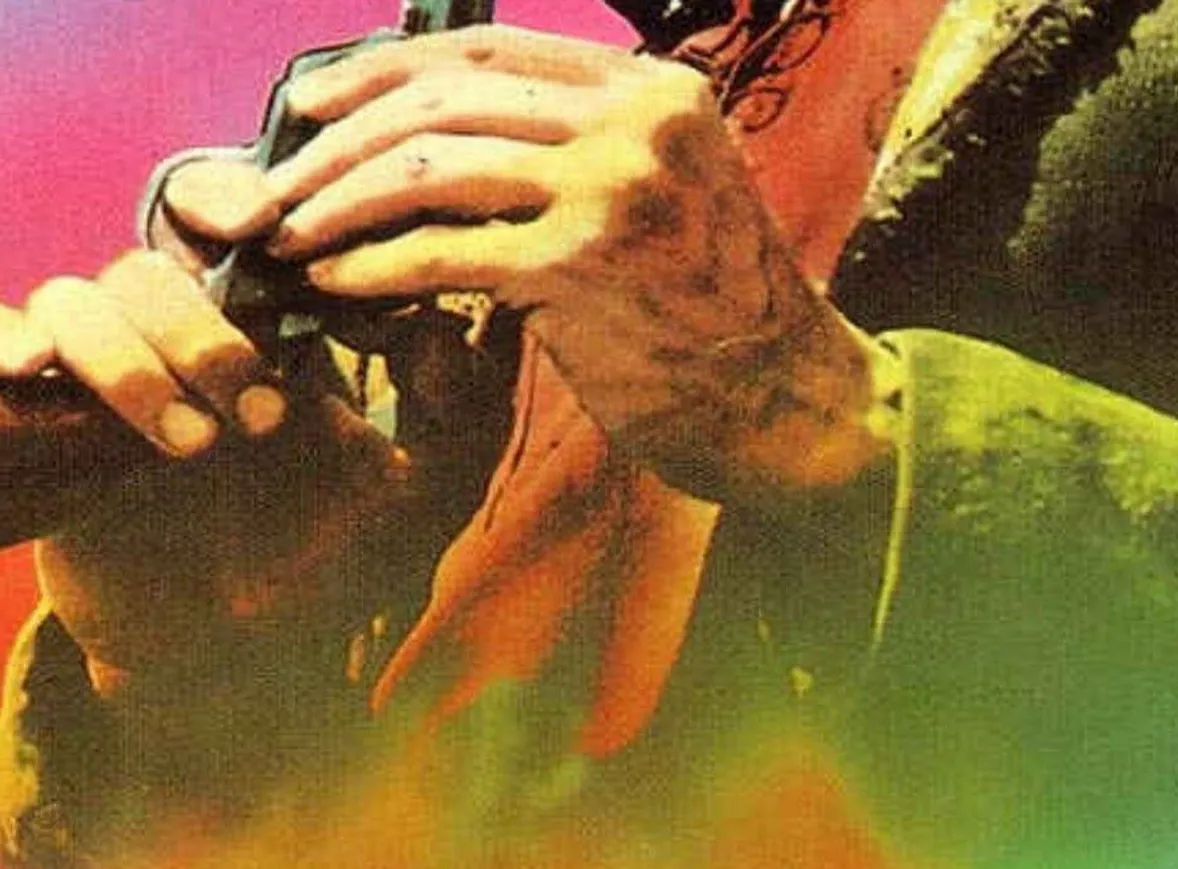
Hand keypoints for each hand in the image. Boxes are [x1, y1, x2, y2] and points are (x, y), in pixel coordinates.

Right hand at [1, 173, 512, 694]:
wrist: (227, 656)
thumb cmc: (320, 563)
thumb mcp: (413, 495)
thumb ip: (451, 412)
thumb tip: (442, 324)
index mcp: (264, 332)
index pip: (233, 222)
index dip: (232, 200)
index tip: (265, 228)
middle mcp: (174, 338)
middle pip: (157, 257)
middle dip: (201, 322)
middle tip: (256, 407)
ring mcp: (100, 376)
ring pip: (79, 295)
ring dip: (131, 360)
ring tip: (193, 448)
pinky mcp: (35, 423)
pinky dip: (3, 342)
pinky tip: (28, 371)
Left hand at [261, 25, 896, 499]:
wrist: (786, 397)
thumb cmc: (712, 306)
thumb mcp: (665, 190)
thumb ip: (578, 147)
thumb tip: (430, 134)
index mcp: (657, 89)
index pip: (488, 49)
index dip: (379, 69)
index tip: (311, 105)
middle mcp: (640, 122)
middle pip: (445, 98)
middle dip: (338, 141)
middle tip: (279, 185)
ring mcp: (616, 189)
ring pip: (432, 166)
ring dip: (339, 202)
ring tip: (292, 235)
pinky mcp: (586, 265)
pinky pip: (443, 250)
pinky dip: (373, 266)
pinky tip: (338, 283)